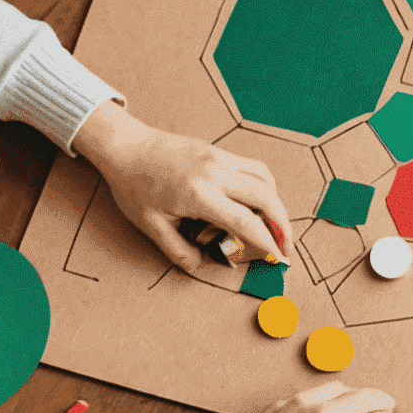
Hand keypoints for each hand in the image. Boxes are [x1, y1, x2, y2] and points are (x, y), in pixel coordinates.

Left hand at [71, 103, 291, 273]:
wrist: (126, 147)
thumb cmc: (134, 185)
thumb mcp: (151, 226)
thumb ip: (178, 250)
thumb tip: (200, 265)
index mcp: (199, 194)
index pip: (246, 222)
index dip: (268, 242)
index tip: (279, 257)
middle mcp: (215, 172)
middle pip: (266, 197)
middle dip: (283, 224)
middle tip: (286, 245)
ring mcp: (219, 157)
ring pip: (265, 179)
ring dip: (276, 203)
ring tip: (274, 224)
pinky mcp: (218, 150)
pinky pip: (252, 167)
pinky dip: (263, 186)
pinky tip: (256, 200)